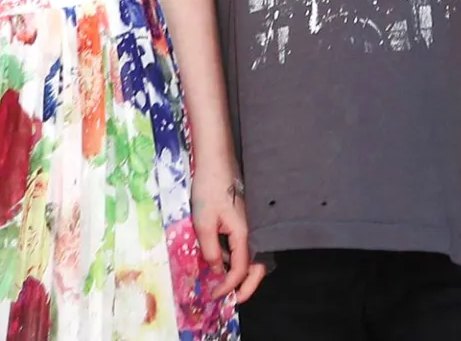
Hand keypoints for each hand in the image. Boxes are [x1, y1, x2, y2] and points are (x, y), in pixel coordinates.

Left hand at [191, 172, 264, 302]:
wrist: (216, 162)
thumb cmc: (209, 189)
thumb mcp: (203, 222)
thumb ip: (211, 249)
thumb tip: (216, 269)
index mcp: (244, 233)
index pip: (241, 269)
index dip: (229, 286)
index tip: (215, 295)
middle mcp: (252, 231)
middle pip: (257, 266)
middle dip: (248, 287)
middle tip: (233, 299)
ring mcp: (249, 225)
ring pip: (253, 256)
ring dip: (242, 274)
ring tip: (225, 284)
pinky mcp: (244, 220)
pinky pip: (245, 246)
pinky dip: (237, 259)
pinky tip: (222, 260)